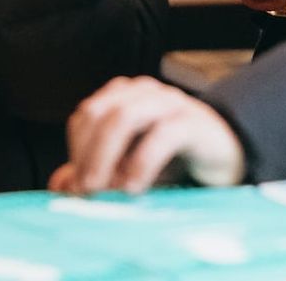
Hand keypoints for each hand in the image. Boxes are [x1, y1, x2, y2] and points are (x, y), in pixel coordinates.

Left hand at [49, 76, 244, 194]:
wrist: (226, 158)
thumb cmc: (173, 161)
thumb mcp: (128, 168)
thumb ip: (96, 172)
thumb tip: (58, 185)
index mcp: (124, 96)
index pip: (85, 116)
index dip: (77, 151)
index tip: (80, 188)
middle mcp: (144, 93)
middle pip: (98, 113)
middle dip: (86, 155)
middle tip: (86, 193)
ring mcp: (170, 103)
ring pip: (124, 117)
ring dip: (106, 157)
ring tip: (105, 191)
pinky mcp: (193, 122)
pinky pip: (162, 135)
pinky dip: (141, 163)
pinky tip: (134, 188)